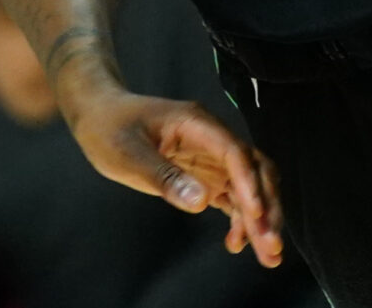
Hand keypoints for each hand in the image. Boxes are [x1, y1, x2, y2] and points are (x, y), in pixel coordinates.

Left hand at [68, 86, 284, 267]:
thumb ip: (164, 177)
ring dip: (260, 220)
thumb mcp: (128, 153)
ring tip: (268, 255)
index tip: (256, 216)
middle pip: (254, 170)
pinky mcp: (206, 175)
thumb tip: (201, 202)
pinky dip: (240, 220)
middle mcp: (213, 139)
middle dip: (267, 207)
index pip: (235, 153)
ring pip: (249, 188)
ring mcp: (212, 158)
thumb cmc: (110, 128)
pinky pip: (233, 197)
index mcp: (197, 124)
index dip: (249, 184)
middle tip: (271, 245)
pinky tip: (236, 243)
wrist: (100, 115)